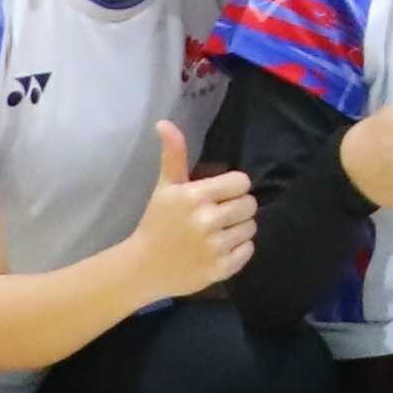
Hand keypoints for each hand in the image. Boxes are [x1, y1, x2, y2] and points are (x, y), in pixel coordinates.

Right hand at [124, 122, 258, 297]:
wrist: (141, 268)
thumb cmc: (156, 223)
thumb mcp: (165, 187)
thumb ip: (173, 155)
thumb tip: (164, 123)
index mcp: (195, 196)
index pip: (241, 182)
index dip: (233, 188)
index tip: (219, 196)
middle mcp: (207, 221)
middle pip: (249, 205)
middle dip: (237, 208)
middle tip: (218, 215)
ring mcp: (214, 247)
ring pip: (251, 228)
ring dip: (238, 229)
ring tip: (217, 233)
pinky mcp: (220, 269)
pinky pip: (249, 251)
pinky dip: (238, 250)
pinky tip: (218, 249)